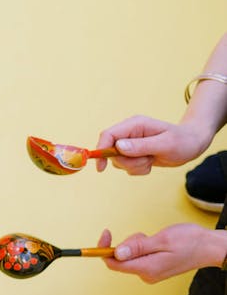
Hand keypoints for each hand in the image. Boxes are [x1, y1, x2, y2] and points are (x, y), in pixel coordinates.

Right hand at [94, 115, 210, 174]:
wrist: (193, 144)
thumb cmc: (183, 141)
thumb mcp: (165, 144)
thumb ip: (141, 146)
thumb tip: (118, 147)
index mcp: (134, 125)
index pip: (108, 135)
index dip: (101, 150)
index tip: (101, 167)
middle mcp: (129, 133)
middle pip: (112, 152)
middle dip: (128, 162)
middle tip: (147, 161)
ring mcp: (130, 143)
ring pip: (119, 161)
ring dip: (135, 166)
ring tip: (151, 160)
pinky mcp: (133, 153)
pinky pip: (127, 166)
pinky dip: (138, 169)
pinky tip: (151, 162)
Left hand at [98, 225, 221, 282]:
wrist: (210, 247)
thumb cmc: (190, 241)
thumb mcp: (162, 240)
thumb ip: (138, 247)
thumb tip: (116, 253)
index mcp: (147, 269)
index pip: (113, 263)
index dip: (104, 249)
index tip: (106, 233)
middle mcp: (146, 274)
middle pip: (121, 258)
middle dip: (128, 243)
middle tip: (145, 236)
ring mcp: (150, 272)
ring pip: (129, 255)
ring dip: (137, 243)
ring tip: (155, 240)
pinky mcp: (154, 268)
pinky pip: (138, 256)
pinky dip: (142, 246)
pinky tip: (156, 243)